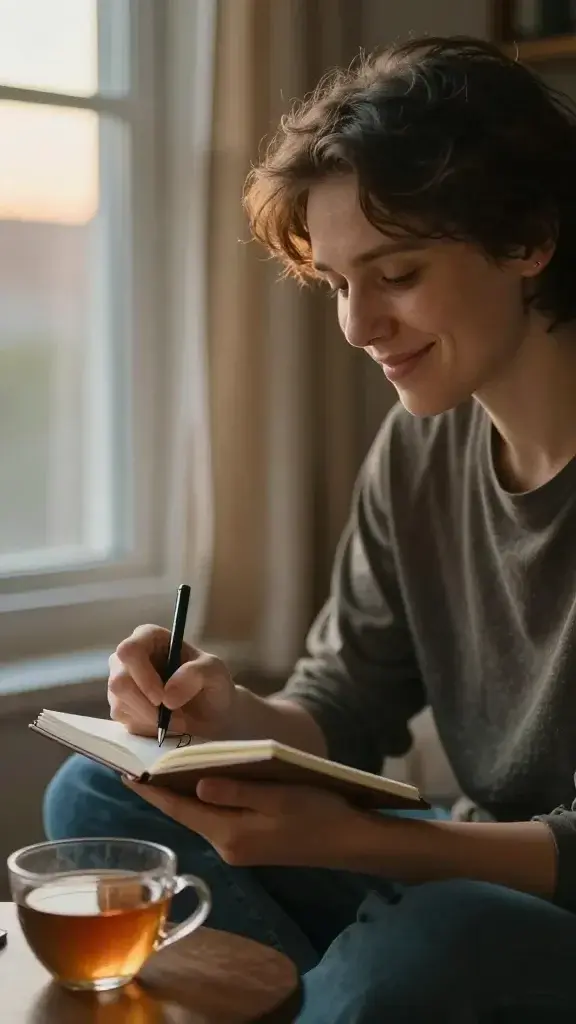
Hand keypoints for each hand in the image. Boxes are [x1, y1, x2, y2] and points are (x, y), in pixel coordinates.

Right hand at [108, 624, 236, 738]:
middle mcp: (129, 658)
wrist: (212, 714)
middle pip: (118, 681)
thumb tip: (167, 695)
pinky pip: (124, 721)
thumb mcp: (215, 672)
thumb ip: (196, 674)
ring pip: (119, 704)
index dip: (143, 676)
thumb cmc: (212, 684)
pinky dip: (147, 727)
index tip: (162, 697)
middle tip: (174, 716)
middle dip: (146, 705)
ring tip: (177, 719)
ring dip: (151, 718)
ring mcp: (121, 682)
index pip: (130, 651)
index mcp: (149, 638)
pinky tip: (166, 723)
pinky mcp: (120, 707)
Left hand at [124, 777, 367, 869]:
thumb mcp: (277, 795)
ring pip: (200, 817)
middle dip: (162, 789)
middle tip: (138, 762)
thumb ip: (235, 790)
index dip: (151, 789)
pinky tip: (200, 783)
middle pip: (185, 814)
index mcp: (231, 833)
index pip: (179, 809)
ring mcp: (238, 849)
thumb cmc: (318, 812)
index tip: (123, 770)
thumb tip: (195, 786)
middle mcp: (228, 846)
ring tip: (162, 767)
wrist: (349, 842)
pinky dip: (204, 802)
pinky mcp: (249, 846)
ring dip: (182, 795)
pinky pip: (217, 820)